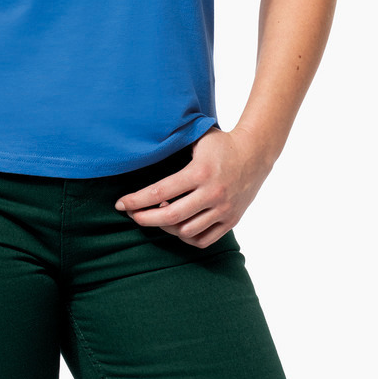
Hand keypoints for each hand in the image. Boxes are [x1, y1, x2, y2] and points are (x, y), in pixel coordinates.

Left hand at [115, 126, 269, 249]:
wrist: (256, 153)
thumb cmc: (222, 144)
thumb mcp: (197, 138)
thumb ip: (173, 145)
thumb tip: (140, 147)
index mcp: (200, 172)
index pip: (159, 192)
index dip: (135, 201)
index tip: (120, 204)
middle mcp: (212, 194)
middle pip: (169, 217)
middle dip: (144, 218)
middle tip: (132, 215)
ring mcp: (223, 209)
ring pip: (185, 231)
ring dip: (166, 227)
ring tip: (159, 215)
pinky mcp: (231, 220)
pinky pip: (203, 240)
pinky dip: (186, 237)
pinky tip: (178, 225)